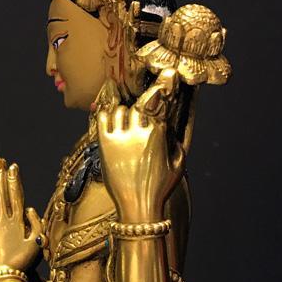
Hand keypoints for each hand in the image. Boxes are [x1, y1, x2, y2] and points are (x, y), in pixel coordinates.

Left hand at [0, 157, 41, 275]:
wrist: (3, 278)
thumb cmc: (22, 263)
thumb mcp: (37, 244)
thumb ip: (37, 224)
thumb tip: (30, 208)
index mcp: (17, 222)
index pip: (15, 194)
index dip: (14, 179)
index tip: (13, 167)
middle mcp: (2, 220)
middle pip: (1, 192)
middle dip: (0, 175)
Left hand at [97, 74, 184, 223]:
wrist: (138, 208)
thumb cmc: (160, 188)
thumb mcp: (179, 163)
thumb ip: (178, 138)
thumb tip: (176, 118)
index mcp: (158, 135)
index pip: (160, 101)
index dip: (163, 86)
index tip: (168, 74)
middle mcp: (138, 134)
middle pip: (138, 103)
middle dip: (142, 99)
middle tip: (141, 95)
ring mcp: (120, 139)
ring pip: (119, 109)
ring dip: (123, 109)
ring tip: (127, 115)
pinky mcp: (105, 146)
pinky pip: (102, 117)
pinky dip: (106, 111)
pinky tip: (109, 111)